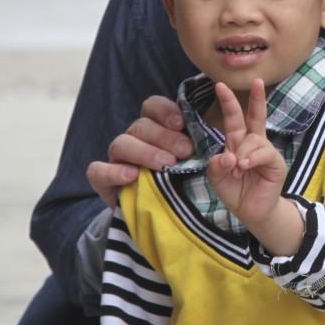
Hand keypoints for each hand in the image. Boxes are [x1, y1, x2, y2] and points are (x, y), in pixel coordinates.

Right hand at [86, 94, 194, 208]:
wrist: (161, 217)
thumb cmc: (183, 183)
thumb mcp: (196, 162)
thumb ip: (205, 146)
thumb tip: (226, 140)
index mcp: (155, 128)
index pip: (152, 106)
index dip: (165, 110)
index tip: (182, 122)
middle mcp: (134, 139)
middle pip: (141, 125)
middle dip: (164, 136)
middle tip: (185, 151)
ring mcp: (116, 159)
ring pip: (121, 143)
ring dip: (145, 151)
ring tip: (166, 165)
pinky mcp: (104, 181)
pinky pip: (97, 170)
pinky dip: (112, 172)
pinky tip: (132, 176)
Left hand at [206, 80, 289, 229]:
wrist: (251, 212)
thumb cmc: (235, 190)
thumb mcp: (217, 177)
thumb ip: (217, 164)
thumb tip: (229, 156)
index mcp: (238, 142)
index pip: (234, 119)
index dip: (228, 103)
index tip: (220, 85)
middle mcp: (253, 143)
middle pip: (256, 116)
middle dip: (257, 99)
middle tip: (258, 81)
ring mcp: (266, 152)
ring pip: (254, 139)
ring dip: (242, 152)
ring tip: (237, 169)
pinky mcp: (276, 163)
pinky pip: (264, 153)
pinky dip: (252, 158)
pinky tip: (245, 166)